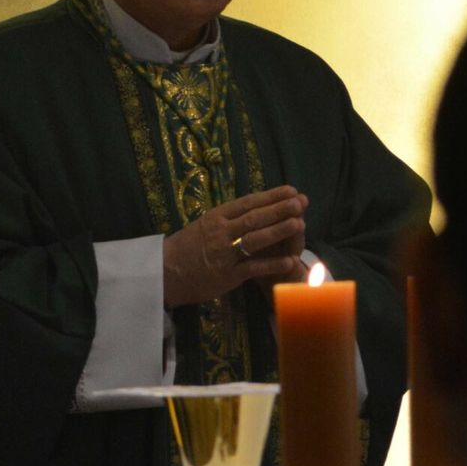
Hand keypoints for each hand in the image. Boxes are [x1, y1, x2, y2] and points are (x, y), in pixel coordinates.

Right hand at [162, 186, 308, 307]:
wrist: (164, 272)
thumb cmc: (185, 248)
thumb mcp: (204, 225)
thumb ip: (227, 218)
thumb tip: (254, 209)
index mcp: (216, 216)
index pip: (248, 202)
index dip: (271, 196)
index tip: (291, 190)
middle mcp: (221, 232)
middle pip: (255, 218)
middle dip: (280, 209)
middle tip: (302, 202)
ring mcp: (225, 253)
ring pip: (256, 239)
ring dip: (279, 231)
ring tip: (299, 223)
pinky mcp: (227, 275)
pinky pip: (253, 268)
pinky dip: (272, 264)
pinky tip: (290, 261)